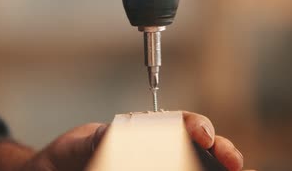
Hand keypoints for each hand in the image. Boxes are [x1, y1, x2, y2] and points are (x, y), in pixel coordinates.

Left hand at [19, 111, 249, 170]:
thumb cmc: (60, 161)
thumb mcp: (74, 146)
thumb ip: (92, 139)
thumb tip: (111, 134)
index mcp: (139, 135)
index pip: (177, 124)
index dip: (196, 125)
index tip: (202, 134)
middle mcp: (153, 154)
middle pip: (197, 150)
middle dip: (221, 151)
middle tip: (231, 160)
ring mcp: (153, 167)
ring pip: (193, 168)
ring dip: (215, 168)